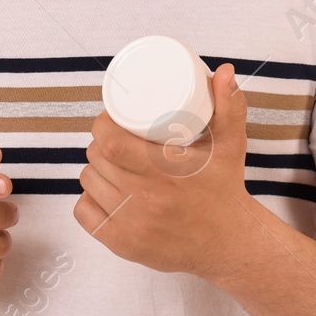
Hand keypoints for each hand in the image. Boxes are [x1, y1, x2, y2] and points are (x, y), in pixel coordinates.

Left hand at [73, 62, 253, 276]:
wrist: (229, 244)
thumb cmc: (225, 189)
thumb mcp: (231, 145)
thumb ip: (230, 106)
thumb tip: (224, 71)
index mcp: (168, 172)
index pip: (111, 143)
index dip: (102, 125)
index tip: (111, 118)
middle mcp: (147, 199)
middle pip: (98, 159)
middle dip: (100, 143)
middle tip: (114, 136)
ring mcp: (132, 225)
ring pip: (89, 182)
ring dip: (95, 167)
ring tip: (110, 160)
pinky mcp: (122, 245)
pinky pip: (84, 214)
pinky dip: (89, 199)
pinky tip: (103, 190)